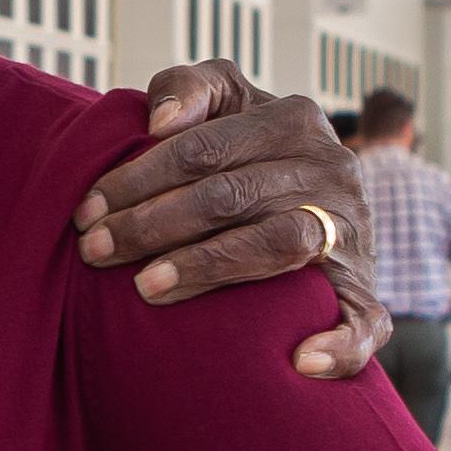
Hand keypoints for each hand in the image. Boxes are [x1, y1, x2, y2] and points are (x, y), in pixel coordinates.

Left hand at [79, 67, 387, 380]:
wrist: (326, 211)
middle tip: (96, 249)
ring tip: (146, 288)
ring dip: (208, 267)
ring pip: (277, 244)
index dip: (139, 178)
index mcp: (296, 120)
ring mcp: (352, 232)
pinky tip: (296, 361)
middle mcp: (332, 171)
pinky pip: (363, 323)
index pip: (205, 148)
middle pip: (230, 195)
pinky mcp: (364, 293)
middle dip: (152, 225)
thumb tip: (159, 121)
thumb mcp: (227, 108)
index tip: (87, 209)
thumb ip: (192, 88)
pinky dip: (336, 344)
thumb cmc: (252, 159)